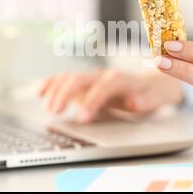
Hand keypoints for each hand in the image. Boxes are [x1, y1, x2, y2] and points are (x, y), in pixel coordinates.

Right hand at [38, 68, 183, 122]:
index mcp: (121, 79)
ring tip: (47, 107)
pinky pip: (64, 79)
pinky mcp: (82, 83)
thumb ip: (144, 101)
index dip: (92, 100)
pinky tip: (39, 91)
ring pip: (70, 77)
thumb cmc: (149, 93)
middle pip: (81, 78)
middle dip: (65, 93)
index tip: (82, 118)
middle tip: (54, 111)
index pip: (104, 86)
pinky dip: (51, 83)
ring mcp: (91, 78)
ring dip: (55, 89)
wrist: (149, 83)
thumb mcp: (153, 99)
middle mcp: (103, 75)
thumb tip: (132, 103)